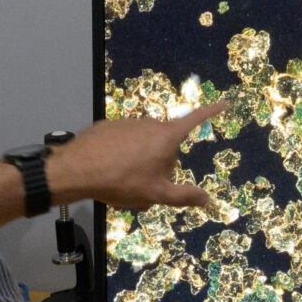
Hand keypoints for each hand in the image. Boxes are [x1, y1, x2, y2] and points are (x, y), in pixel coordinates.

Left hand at [46, 101, 226, 210]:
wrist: (77, 170)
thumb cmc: (121, 181)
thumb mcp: (156, 194)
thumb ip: (183, 196)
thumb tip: (207, 199)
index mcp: (166, 137)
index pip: (195, 120)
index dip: (211, 112)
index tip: (224, 102)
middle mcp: (150, 124)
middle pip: (165, 145)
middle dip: (160, 165)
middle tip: (146, 187)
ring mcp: (128, 123)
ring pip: (143, 145)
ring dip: (140, 162)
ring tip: (123, 183)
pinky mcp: (109, 126)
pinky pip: (123, 142)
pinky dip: (121, 155)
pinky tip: (109, 170)